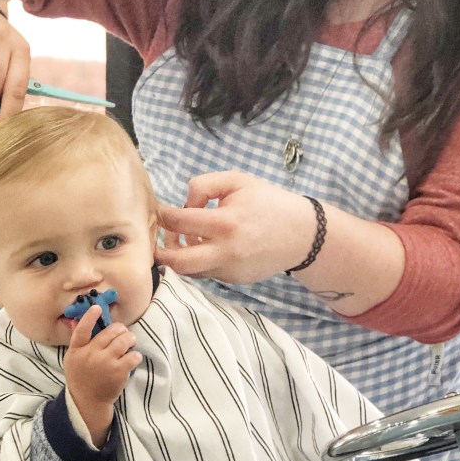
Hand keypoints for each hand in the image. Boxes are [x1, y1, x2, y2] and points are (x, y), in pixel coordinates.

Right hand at [64, 305, 141, 446]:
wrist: (88, 402)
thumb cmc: (82, 377)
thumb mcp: (73, 359)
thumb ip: (78, 340)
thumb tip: (76, 319)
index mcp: (77, 350)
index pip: (82, 330)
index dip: (89, 317)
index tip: (97, 308)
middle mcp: (90, 355)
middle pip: (110, 332)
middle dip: (121, 330)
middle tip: (124, 334)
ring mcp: (105, 363)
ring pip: (124, 340)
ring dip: (130, 339)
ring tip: (130, 343)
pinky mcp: (118, 372)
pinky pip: (133, 355)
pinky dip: (136, 355)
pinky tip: (132, 359)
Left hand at [156, 170, 317, 282]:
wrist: (303, 234)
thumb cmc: (269, 202)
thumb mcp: (238, 181)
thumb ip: (204, 185)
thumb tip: (185, 203)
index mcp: (225, 222)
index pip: (180, 222)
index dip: (164, 215)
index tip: (161, 211)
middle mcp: (226, 251)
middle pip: (179, 262)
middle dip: (161, 251)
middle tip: (156, 240)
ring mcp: (230, 270)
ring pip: (190, 272)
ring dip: (180, 256)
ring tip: (184, 240)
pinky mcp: (236, 280)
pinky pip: (208, 273)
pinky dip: (200, 260)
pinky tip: (206, 246)